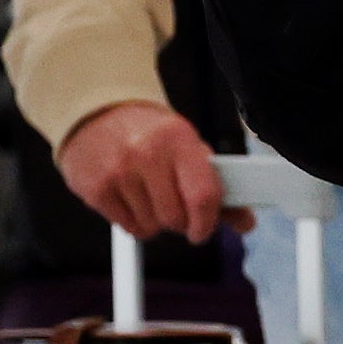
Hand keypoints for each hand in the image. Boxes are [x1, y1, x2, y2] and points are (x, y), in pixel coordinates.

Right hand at [57, 100, 220, 242]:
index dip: (206, 223)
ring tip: (148, 195)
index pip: (202, 196)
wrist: (99, 114)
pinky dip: (134, 222)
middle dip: (179, 221)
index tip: (202, 229)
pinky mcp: (96, 188)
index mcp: (179, 139)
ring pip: (151, 228)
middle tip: (173, 204)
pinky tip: (131, 198)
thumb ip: (216, 186)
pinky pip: (128, 227)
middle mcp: (147, 153)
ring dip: (155, 221)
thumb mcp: (187, 148)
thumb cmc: (151, 135)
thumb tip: (245, 223)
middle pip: (175, 218)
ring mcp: (118, 171)